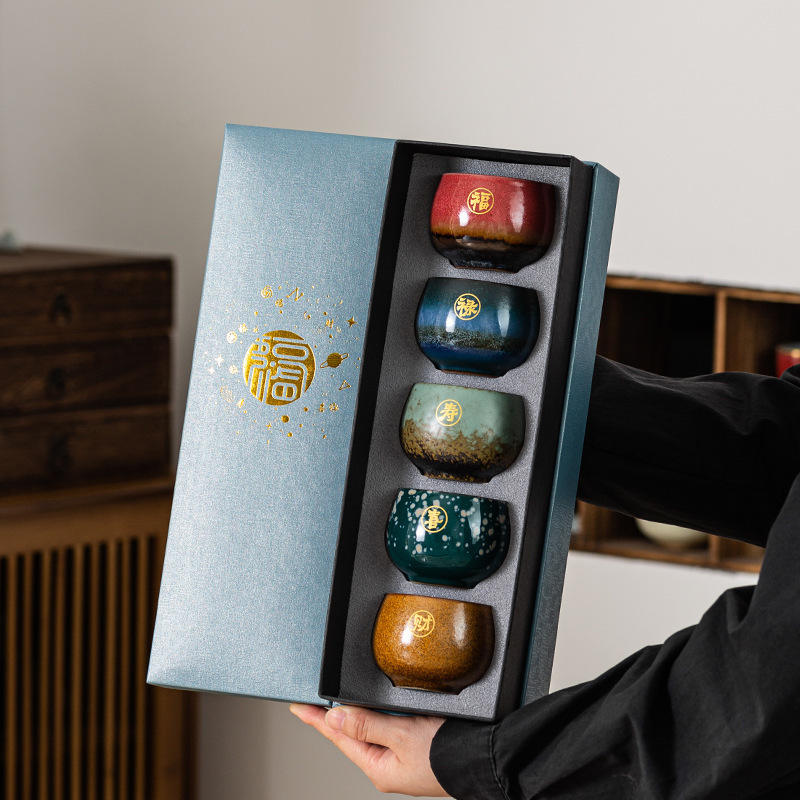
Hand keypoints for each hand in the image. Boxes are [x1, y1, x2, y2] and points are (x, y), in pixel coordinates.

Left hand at [289, 703, 447, 795]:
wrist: (486, 759)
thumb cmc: (447, 753)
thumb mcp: (402, 736)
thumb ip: (366, 725)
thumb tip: (333, 718)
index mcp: (379, 766)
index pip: (339, 737)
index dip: (317, 720)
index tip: (297, 706)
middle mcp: (388, 763)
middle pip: (352, 733)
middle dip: (333, 716)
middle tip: (312, 701)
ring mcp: (403, 756)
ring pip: (370, 728)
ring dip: (354, 713)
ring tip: (335, 701)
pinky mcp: (418, 745)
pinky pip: (388, 726)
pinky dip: (376, 713)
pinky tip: (374, 705)